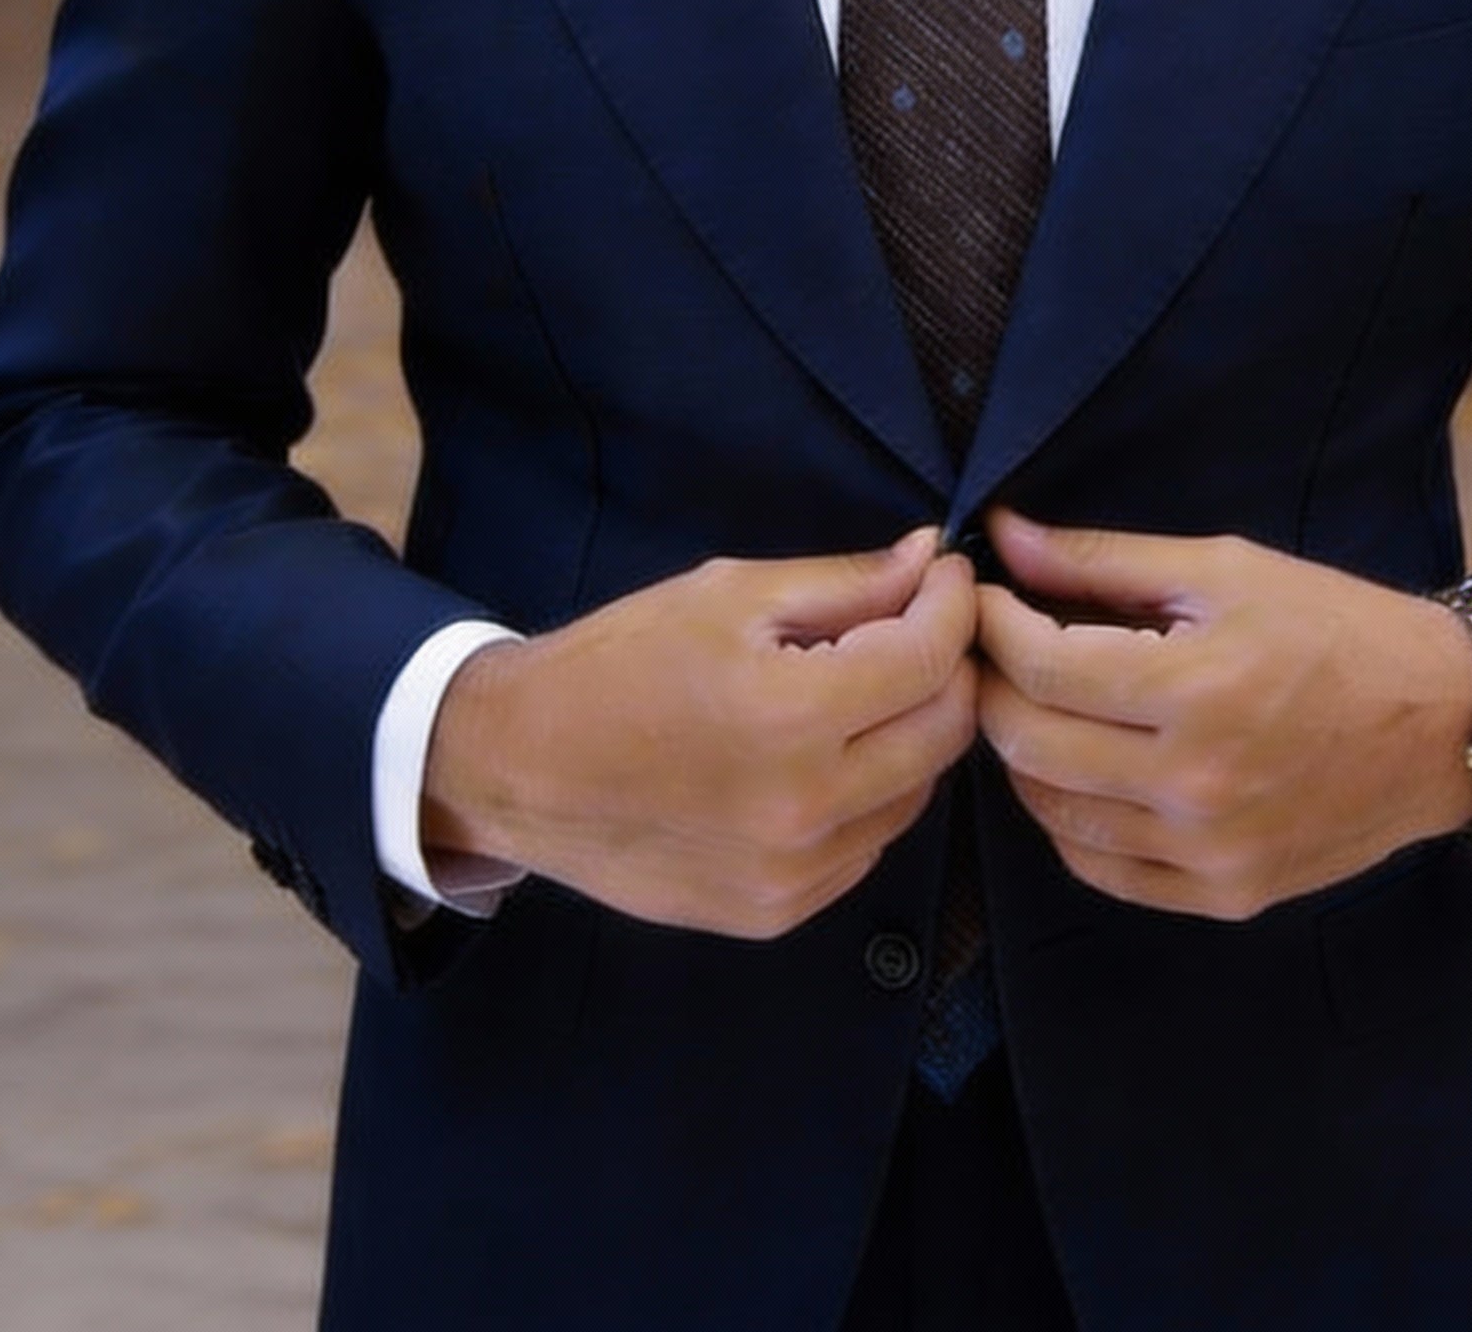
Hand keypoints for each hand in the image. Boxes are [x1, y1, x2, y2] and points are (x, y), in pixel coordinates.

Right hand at [422, 527, 978, 937]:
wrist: (517, 768)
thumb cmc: (617, 663)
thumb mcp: (728, 594)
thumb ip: (845, 582)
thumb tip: (931, 558)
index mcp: (790, 716)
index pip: (929, 659)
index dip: (953, 605)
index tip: (946, 575)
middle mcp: (804, 807)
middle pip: (945, 732)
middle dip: (948, 666)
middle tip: (918, 625)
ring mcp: (793, 874)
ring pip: (916, 793)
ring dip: (912, 732)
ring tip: (865, 688)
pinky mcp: (777, 913)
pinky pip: (867, 844)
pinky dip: (869, 794)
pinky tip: (824, 755)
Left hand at [974, 509, 1471, 919]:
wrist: (1449, 725)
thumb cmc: (1339, 630)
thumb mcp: (1226, 569)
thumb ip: (1104, 560)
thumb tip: (1005, 535)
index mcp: (1198, 689)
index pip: (1041, 665)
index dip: (993, 624)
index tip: (984, 596)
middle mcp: (1198, 784)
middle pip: (1029, 743)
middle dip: (992, 686)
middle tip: (994, 648)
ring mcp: (1210, 851)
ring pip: (1053, 813)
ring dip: (1024, 754)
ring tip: (1036, 703)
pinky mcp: (1225, 894)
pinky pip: (1102, 868)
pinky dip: (1070, 820)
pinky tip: (1081, 771)